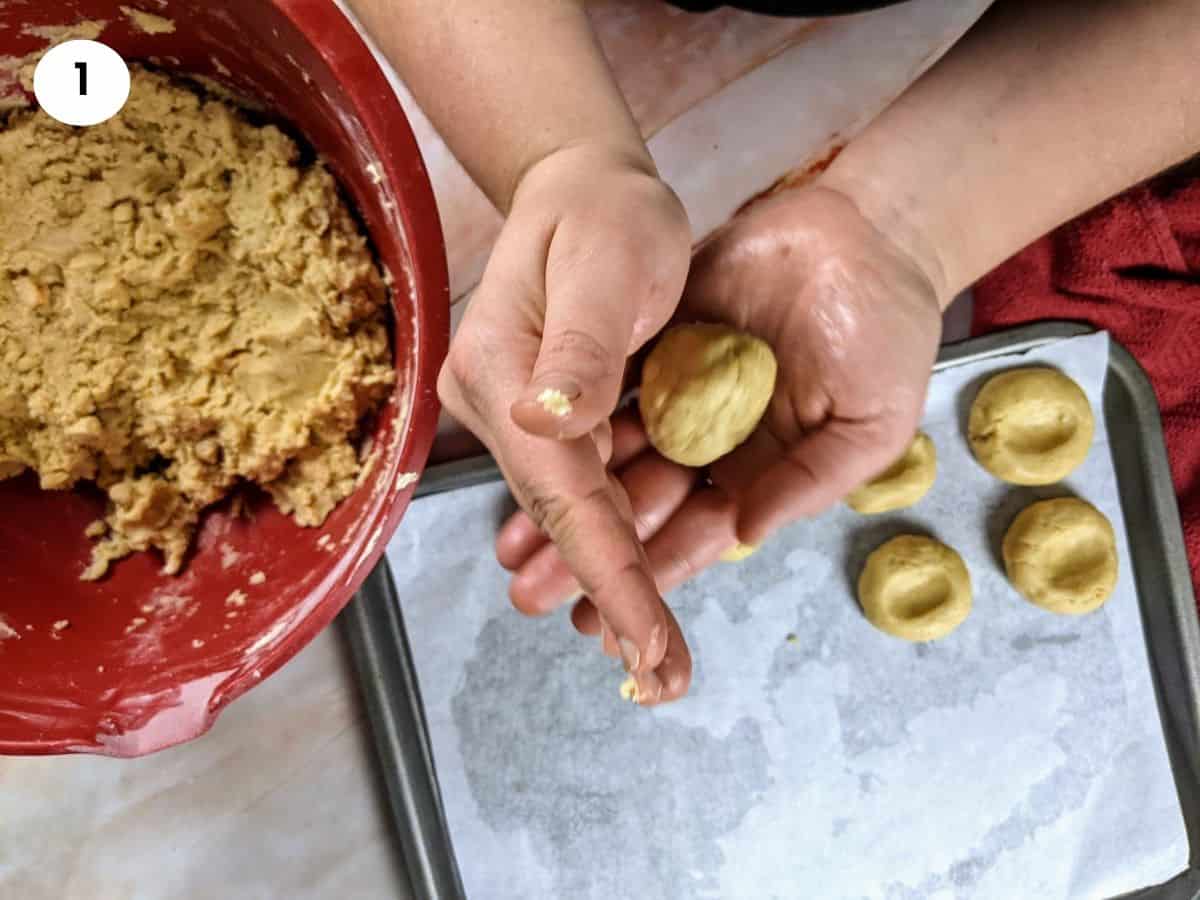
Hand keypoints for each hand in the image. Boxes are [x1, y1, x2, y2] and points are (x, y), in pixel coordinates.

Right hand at [437, 144, 692, 702]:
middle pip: (564, 518)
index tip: (653, 649)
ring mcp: (515, 415)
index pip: (565, 495)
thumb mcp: (610, 260)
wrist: (584, 186)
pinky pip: (583, 486)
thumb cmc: (605, 212)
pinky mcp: (544, 416)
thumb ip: (582, 345)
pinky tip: (639, 581)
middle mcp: (497, 406)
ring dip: (614, 582)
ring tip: (655, 653)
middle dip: (616, 599)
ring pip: (571, 513)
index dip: (612, 574)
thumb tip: (547, 424)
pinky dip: (615, 535)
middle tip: (664, 676)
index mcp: (504, 374)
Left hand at [496, 185, 946, 697]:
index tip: (603, 619)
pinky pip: (608, 380)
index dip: (652, 572)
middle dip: (590, 550)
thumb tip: (746, 533)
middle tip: (533, 594)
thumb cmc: (888, 330)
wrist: (867, 227)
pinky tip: (533, 447)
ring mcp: (680, 387)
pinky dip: (574, 414)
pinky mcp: (657, 337)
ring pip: (614, 450)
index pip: (699, 528)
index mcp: (762, 466)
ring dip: (568, 492)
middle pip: (641, 501)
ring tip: (515, 541)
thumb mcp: (871, 421)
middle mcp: (712, 436)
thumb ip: (811, 478)